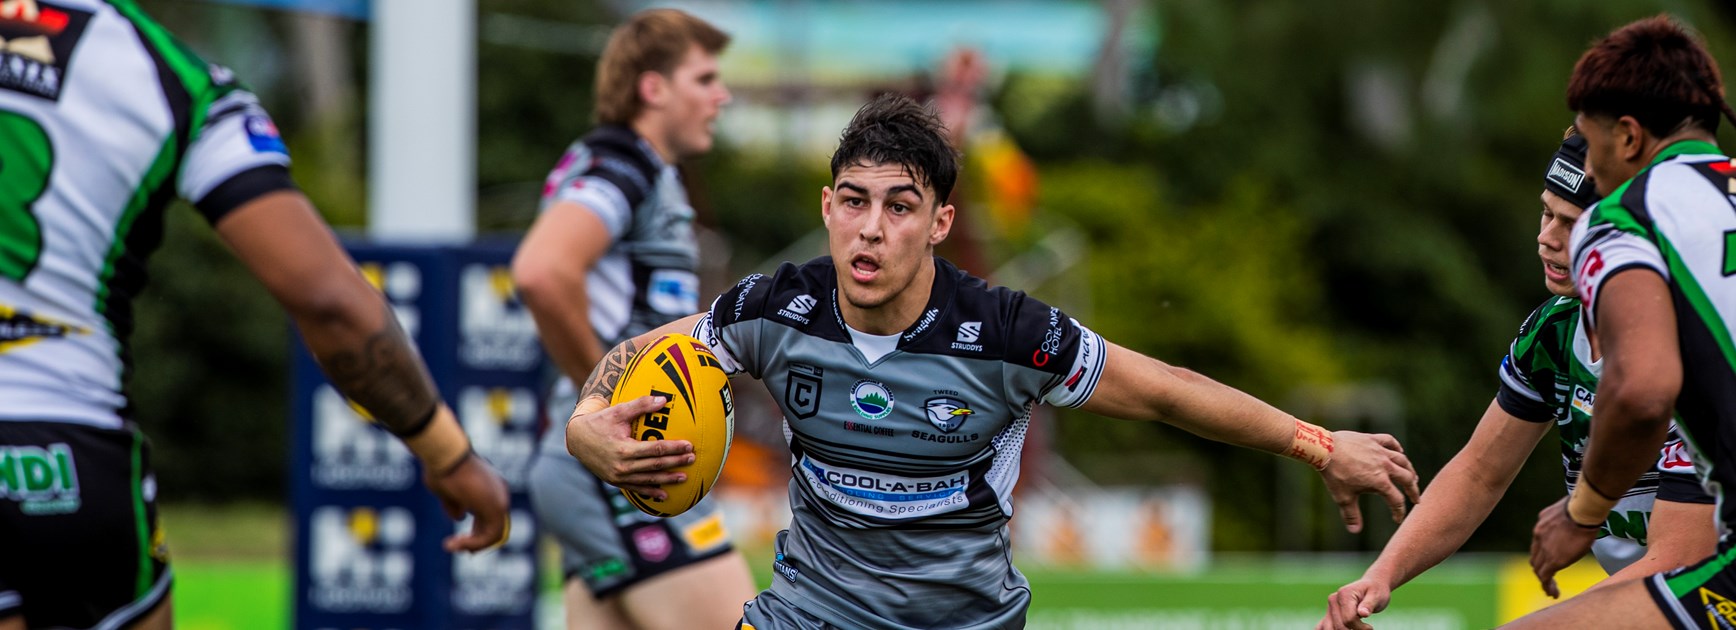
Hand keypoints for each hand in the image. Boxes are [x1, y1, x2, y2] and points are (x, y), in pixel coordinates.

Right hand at [422, 452, 509, 551]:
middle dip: (476, 540)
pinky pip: (490, 536)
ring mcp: (500, 500)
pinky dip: (474, 544)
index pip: (489, 515)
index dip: (476, 531)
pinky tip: (455, 543)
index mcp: (491, 485)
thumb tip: (460, 517)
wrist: (446, 455)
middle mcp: (500, 492)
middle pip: (494, 525)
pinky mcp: (497, 508)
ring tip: (451, 546)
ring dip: (472, 545)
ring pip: (493, 533)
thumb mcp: (447, 490)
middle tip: (458, 548)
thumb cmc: (442, 467)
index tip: (460, 540)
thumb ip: (455, 504)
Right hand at [565, 394, 694, 498]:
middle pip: (655, 466)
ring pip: (648, 480)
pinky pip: (636, 488)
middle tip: (692, 459)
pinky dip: (650, 491)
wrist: (577, 439)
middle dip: (676, 463)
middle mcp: (622, 466)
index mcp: (624, 449)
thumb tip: (664, 400)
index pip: (655, 450)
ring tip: (684, 477)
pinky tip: (663, 494)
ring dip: (667, 480)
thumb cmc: (600, 422)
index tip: (689, 446)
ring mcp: (618, 477)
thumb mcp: (619, 411)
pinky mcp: (615, 482)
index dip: (674, 448)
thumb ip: (641, 405)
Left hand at [1319, 431, 1421, 532]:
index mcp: (1380, 482)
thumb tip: (1355, 531)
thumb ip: (1351, 515)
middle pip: (1407, 478)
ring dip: (1409, 469)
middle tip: (1416, 498)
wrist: (1324, 449)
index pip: (1396, 500)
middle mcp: (1385, 466)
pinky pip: (1390, 441)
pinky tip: (1399, 452)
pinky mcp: (1372, 439)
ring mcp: (1380, 451)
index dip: (1399, 511)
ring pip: (1402, 460)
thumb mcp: (1343, 498)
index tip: (1397, 519)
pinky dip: (1397, 447)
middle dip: (1413, 490)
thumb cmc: (1334, 474)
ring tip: (1412, 477)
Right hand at [1319, 577, 1390, 629]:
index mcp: (1344, 594)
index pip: (1348, 619)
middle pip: (1339, 626)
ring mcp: (1329, 607)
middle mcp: (1333, 600)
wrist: (1371, 586)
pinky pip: (1322, 626)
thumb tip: (1363, 613)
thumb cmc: (1375, 591)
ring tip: (1354, 629)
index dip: (1361, 628)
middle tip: (1365, 629)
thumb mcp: (1376, 596)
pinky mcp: (1329, 614)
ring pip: (1329, 628)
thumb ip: (1369, 604)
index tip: (1370, 627)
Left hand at [1530, 496, 1599, 597]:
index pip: (1538, 543)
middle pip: (1536, 556)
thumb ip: (1568, 518)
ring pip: (1538, 568)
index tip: (1549, 561)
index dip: (1542, 553)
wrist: (1582, 511)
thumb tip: (1577, 519)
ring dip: (1544, 579)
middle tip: (1548, 578)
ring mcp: (1543, 548)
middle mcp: (1538, 536)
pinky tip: (1553, 593)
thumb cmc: (1582, 506)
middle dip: (1540, 568)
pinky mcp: (1553, 560)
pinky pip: (1545, 577)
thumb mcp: (1570, 511)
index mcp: (1542, 524)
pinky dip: (1548, 586)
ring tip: (1550, 590)